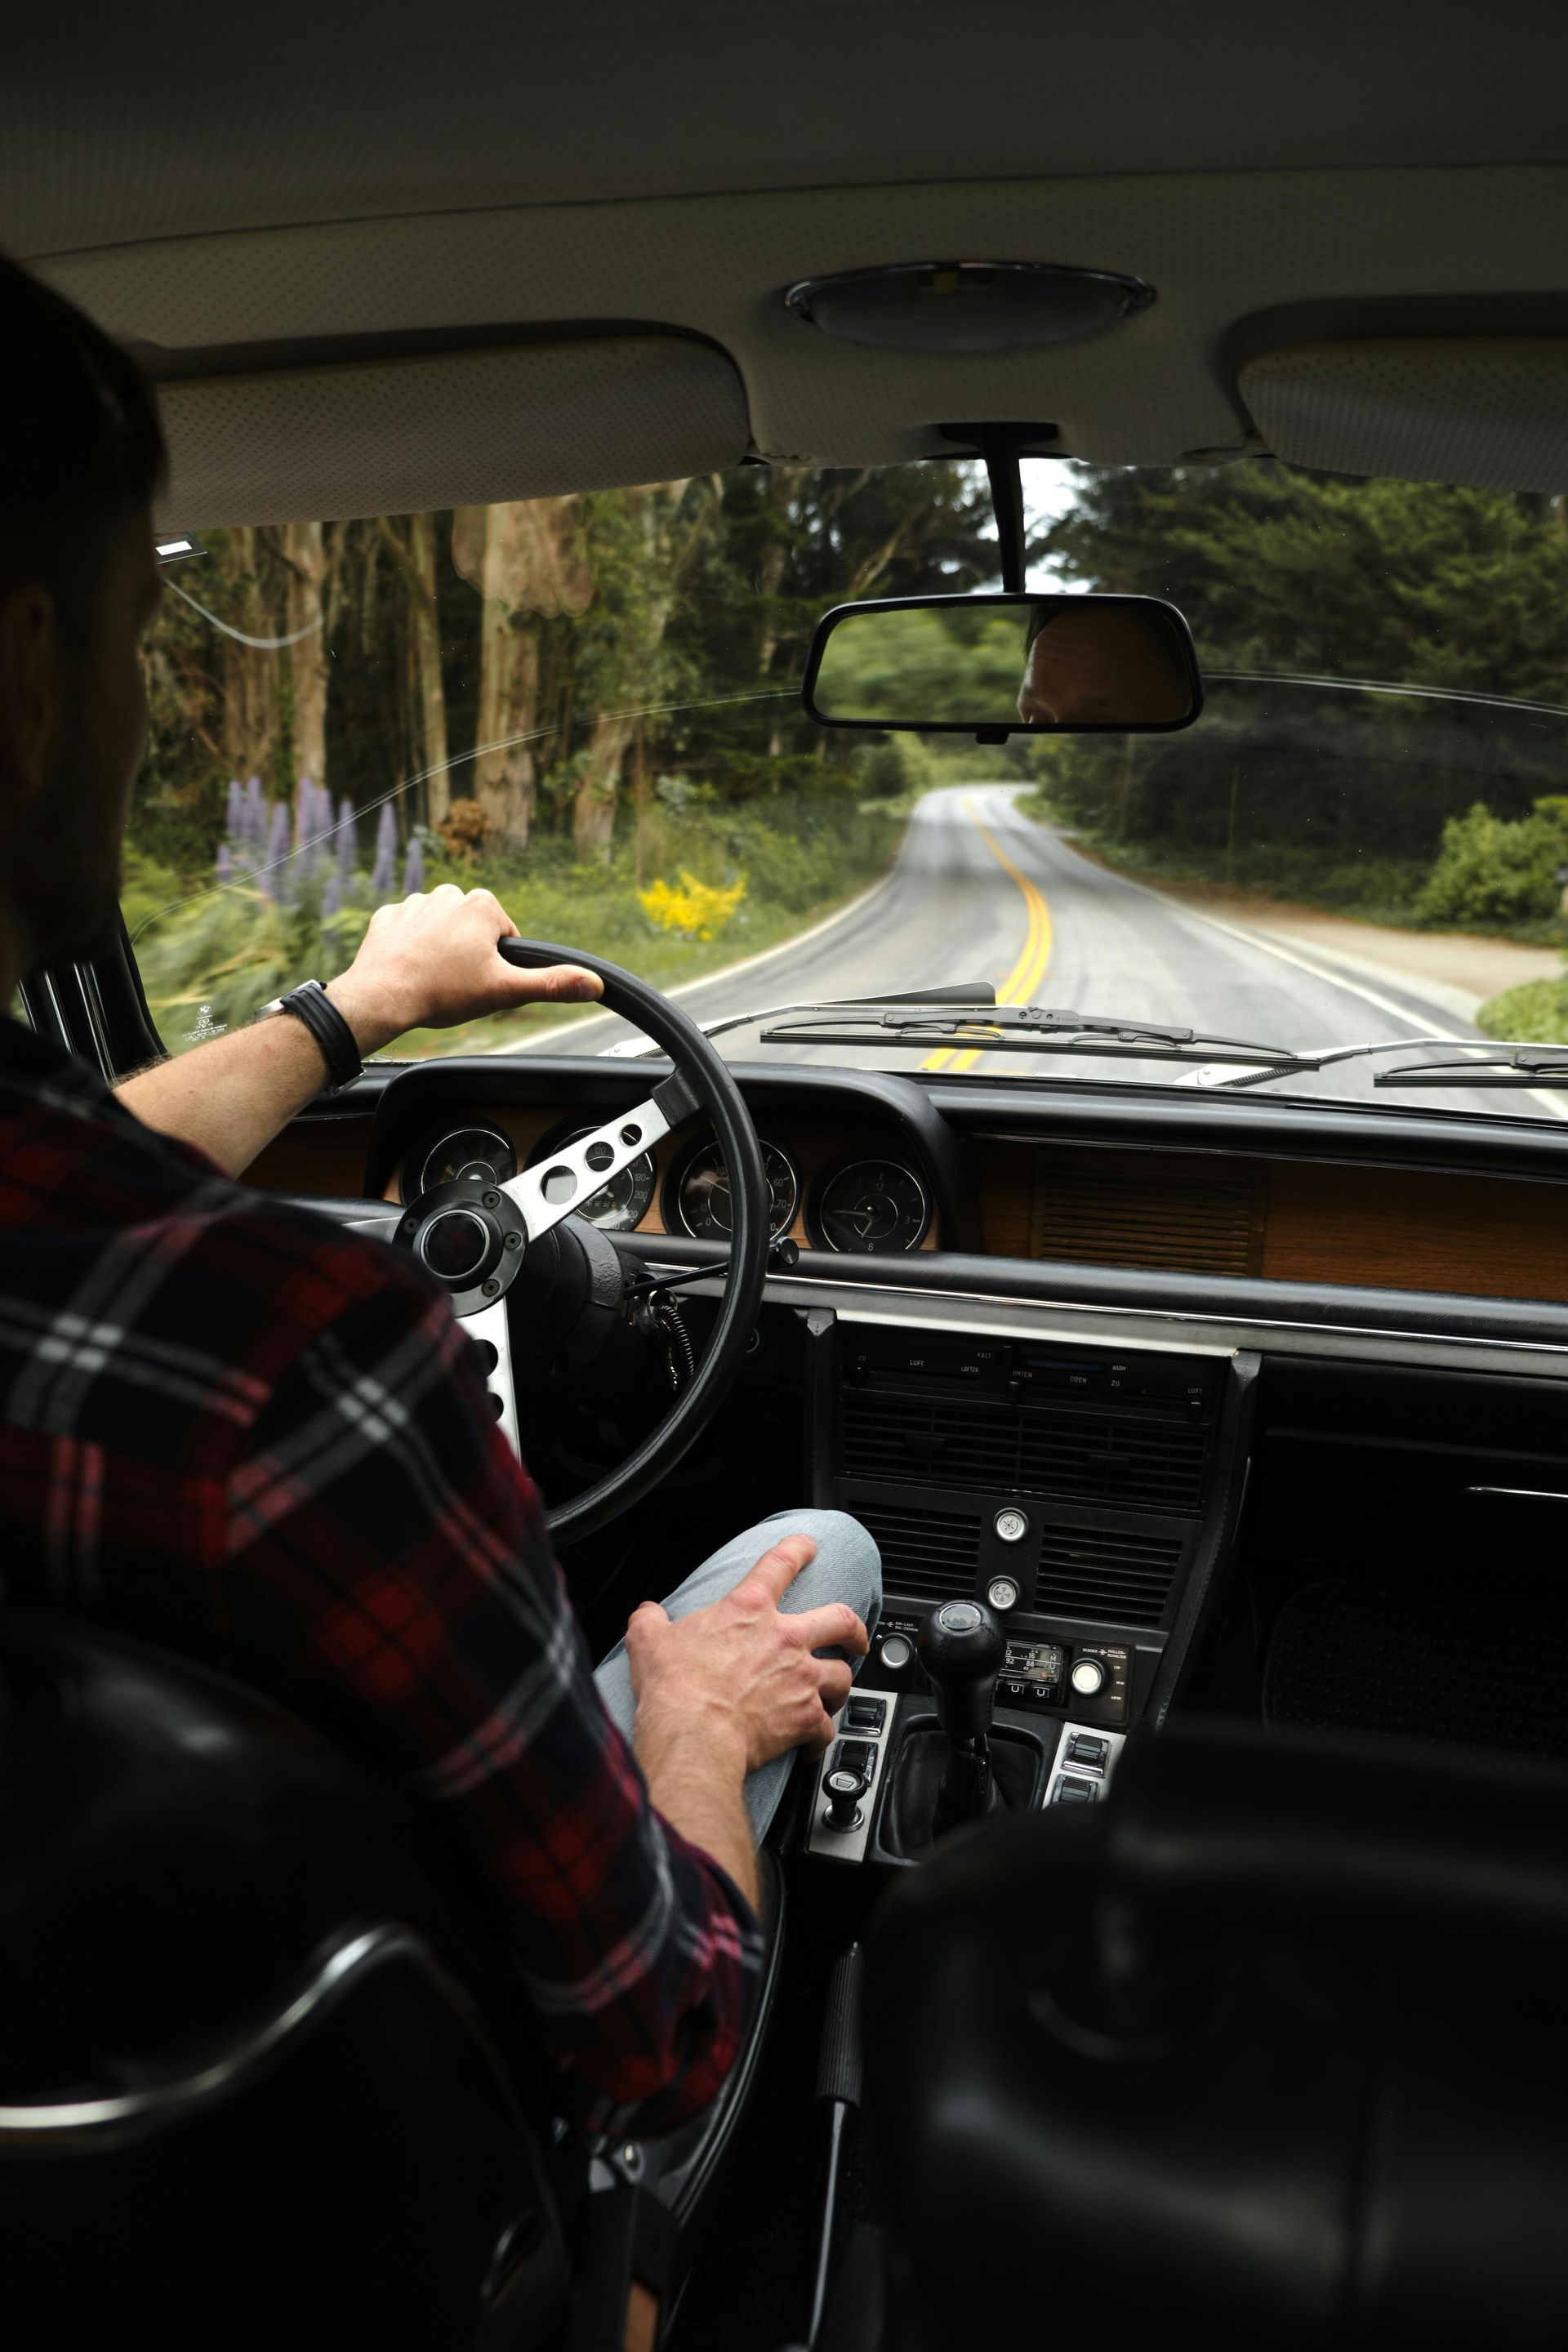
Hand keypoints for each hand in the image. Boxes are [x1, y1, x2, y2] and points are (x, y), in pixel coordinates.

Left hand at [325, 884, 601, 1051]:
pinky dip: (411, 950)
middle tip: (458, 985)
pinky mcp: (388, 916)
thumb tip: (594, 983)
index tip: (482, 982)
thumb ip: (551, 984)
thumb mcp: (505, 991)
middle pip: (474, 932)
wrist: (381, 997)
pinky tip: (409, 970)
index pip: (505, 937)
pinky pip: (409, 932)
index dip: (498, 965)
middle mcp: (449, 893)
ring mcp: (414, 903)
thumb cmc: (442, 992)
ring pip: (442, 931)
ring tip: (432, 979)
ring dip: (441, 951)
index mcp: (482, 905)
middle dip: (470, 956)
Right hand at [625, 1533, 869, 1776]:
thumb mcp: (649, 1640)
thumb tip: (647, 1613)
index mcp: (749, 1610)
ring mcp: (801, 1679)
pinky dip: (821, 1737)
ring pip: (842, 1676)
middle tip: (854, 1636)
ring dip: (838, 1686)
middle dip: (852, 1628)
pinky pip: (826, 1729)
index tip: (808, 1546)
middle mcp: (786, 1639)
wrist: (694, 1735)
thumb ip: (650, 1619)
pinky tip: (812, 1745)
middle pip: (840, 1620)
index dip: (798, 1549)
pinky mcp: (806, 1718)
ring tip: (832, 1695)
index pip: (781, 1563)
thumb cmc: (674, 1687)